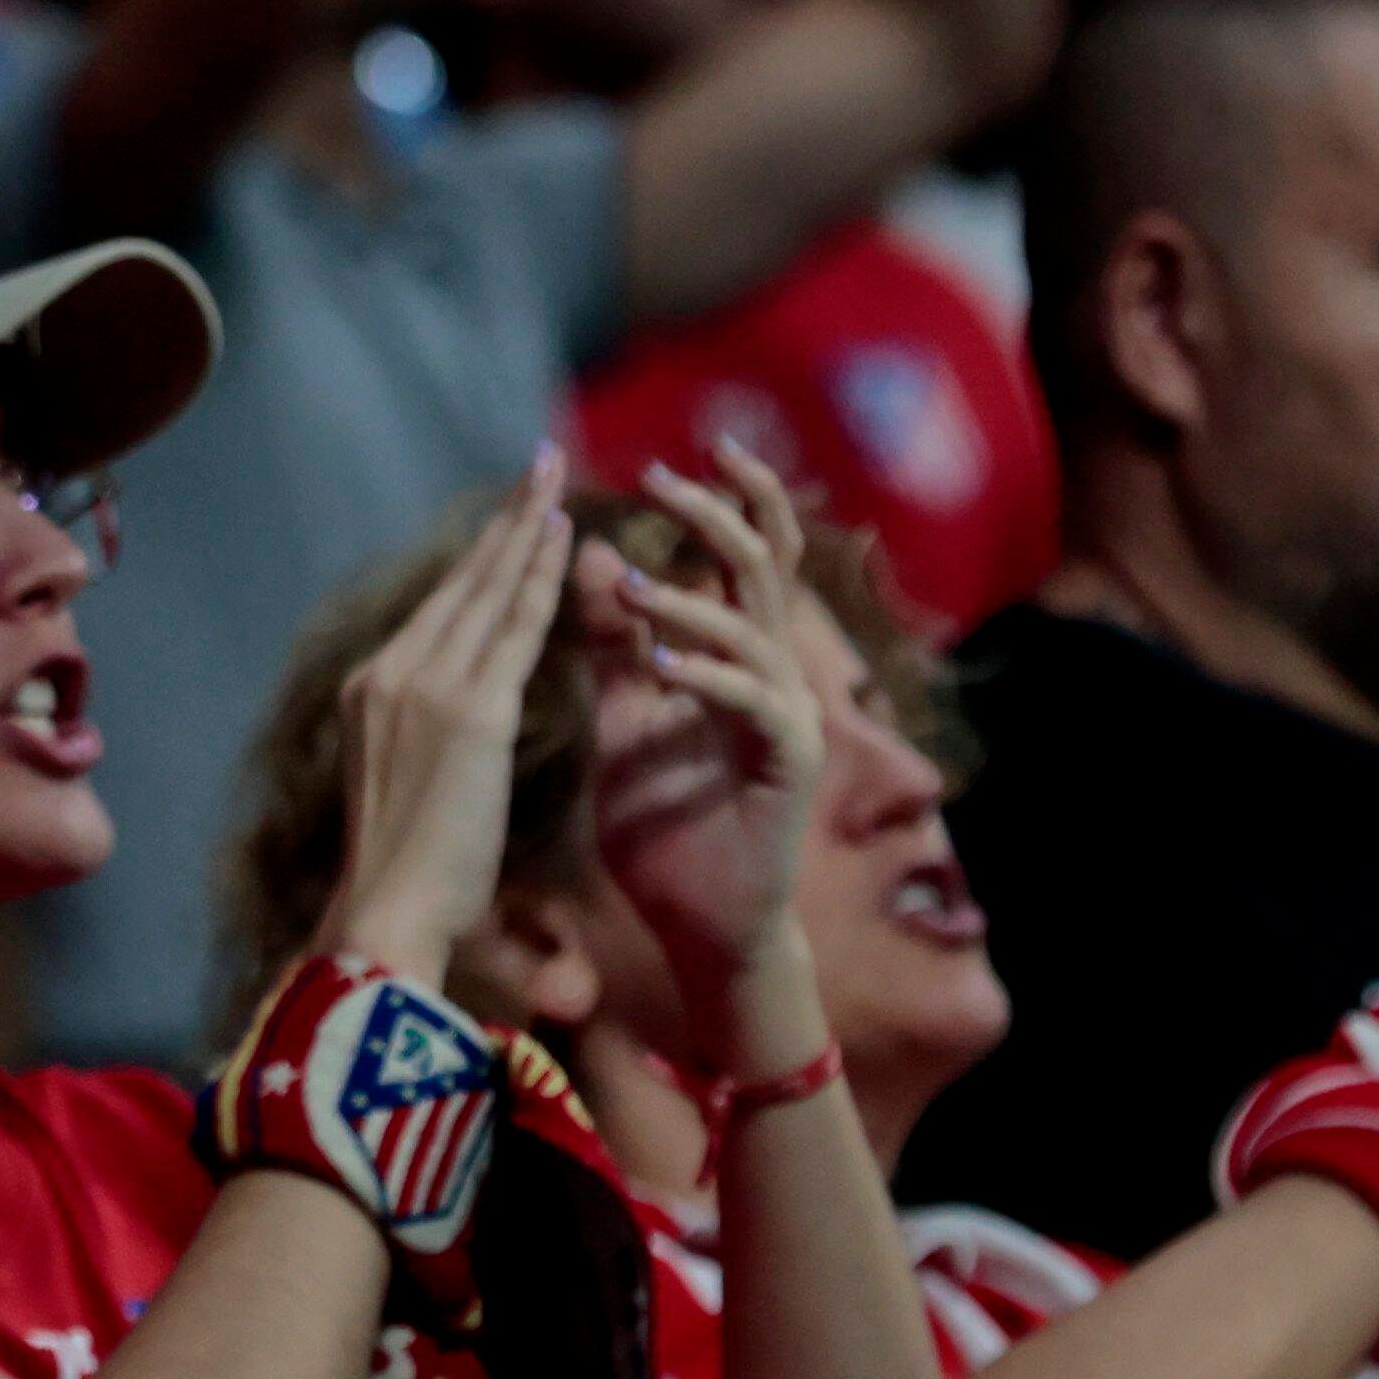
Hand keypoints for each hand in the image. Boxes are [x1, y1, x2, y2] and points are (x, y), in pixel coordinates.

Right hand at [319, 449, 574, 987]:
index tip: (509, 519)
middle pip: (460, 582)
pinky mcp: (471, 711)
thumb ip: (429, 744)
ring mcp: (426, 687)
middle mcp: (390, 673)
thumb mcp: (406, 788)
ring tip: (554, 479)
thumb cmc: (404, 878)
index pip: (438, 610)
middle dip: (503, 522)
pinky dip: (543, 577)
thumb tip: (454, 738)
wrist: (386, 912)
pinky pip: (517, 629)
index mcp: (370, 692)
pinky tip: (566, 539)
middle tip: (535, 465)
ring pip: (489, 591)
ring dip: (526, 530)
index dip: (478, 561)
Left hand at [577, 443, 828, 1021]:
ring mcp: (787, 715)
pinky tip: (661, 667)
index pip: (733, 558)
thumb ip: (611, 642)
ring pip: (752, 630)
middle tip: (662, 477)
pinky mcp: (790, 763)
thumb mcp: (621, 719)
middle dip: (717, 514)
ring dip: (689, 603)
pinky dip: (708, 679)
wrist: (696, 923)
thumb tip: (588, 555)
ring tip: (631, 588)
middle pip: (761, 568)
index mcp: (732, 656)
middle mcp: (770, 673)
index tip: (664, 455)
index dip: (714, 502)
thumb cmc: (662, 824)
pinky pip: (754, 703)